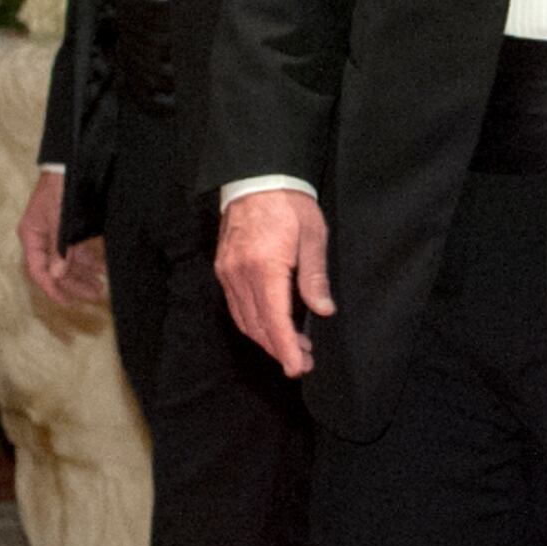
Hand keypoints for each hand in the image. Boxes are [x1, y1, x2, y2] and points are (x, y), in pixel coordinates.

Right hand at [16, 171, 105, 305]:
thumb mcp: (59, 218)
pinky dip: (89, 260)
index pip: (38, 271)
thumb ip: (59, 247)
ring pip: (69, 261)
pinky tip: (103, 267)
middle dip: (74, 284)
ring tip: (102, 286)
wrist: (69, 162)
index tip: (67, 303)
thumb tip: (57, 275)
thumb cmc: (60, 188)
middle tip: (95, 295)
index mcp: (32, 236)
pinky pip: (78, 250)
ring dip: (84, 274)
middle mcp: (42, 238)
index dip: (52, 288)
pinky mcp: (70, 227)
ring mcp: (56, 233)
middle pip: (56, 269)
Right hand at [215, 189, 333, 378]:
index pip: (273, 319)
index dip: (285, 348)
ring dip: (266, 339)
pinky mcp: (223, 268)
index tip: (297, 367)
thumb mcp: (313, 237)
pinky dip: (253, 323)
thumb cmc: (291, 205)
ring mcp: (227, 272)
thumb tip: (323, 310)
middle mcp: (240, 274)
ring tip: (293, 348)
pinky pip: (236, 306)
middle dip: (279, 349)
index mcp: (265, 266)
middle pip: (257, 325)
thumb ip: (314, 277)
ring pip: (244, 319)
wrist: (258, 178)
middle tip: (303, 362)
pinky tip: (271, 327)